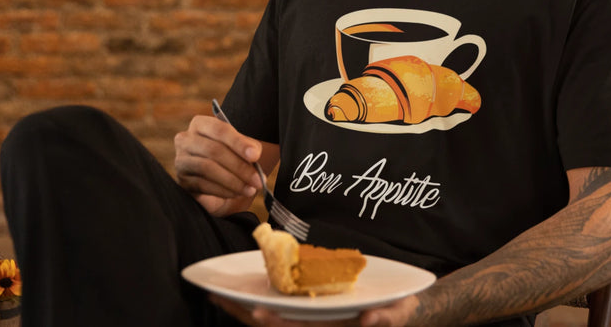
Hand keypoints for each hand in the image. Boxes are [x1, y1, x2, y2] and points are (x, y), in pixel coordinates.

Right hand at [174, 113, 263, 215]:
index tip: (255, 156)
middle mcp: (186, 139)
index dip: (238, 142)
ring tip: (249, 189)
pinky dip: (223, 190)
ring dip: (233, 181)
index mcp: (201, 124)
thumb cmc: (230, 158)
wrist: (216, 182)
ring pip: (207, 168)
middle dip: (239, 166)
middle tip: (257, 179)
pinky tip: (236, 193)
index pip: (220, 129)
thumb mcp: (241, 149)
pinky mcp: (181, 181)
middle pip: (214, 150)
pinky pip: (203, 185)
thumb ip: (248, 147)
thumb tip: (254, 154)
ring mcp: (181, 160)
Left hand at [209, 294, 418, 326]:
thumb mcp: (395, 313)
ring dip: (242, 307)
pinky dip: (255, 298)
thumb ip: (384, 319)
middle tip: (215, 296)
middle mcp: (313, 325)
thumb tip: (368, 320)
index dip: (276, 325)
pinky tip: (238, 287)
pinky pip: (276, 304)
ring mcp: (307, 318)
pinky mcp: (305, 306)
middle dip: (244, 313)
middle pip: (272, 325)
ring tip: (215, 292)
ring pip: (268, 315)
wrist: (395, 306)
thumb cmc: (394, 309)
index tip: (257, 314)